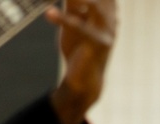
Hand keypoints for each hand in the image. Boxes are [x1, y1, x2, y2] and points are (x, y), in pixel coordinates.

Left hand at [46, 0, 117, 123]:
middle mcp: (111, 16)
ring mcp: (108, 30)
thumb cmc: (78, 47)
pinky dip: (64, 19)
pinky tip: (48, 14)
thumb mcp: (73, 18)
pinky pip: (82, 27)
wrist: (84, 80)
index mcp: (106, 7)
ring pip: (94, 4)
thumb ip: (72, 2)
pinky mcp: (99, 44)